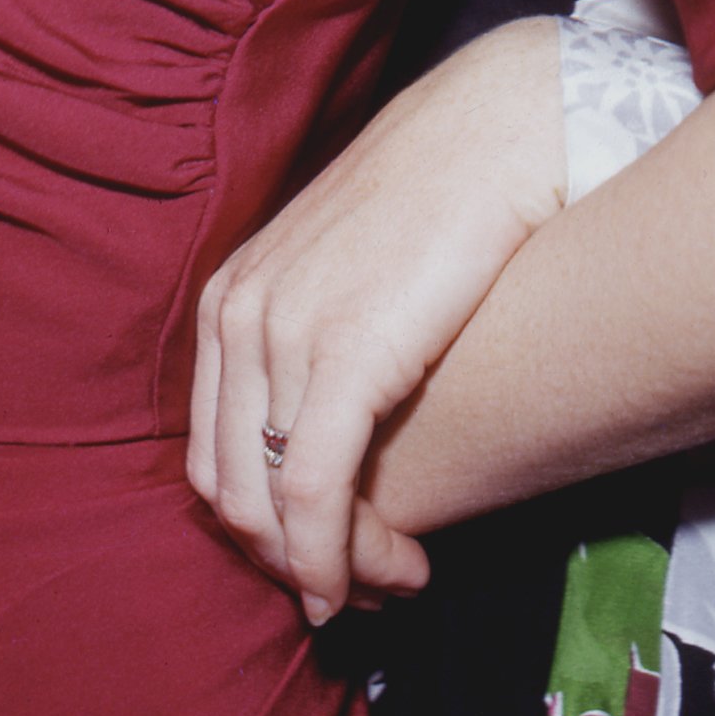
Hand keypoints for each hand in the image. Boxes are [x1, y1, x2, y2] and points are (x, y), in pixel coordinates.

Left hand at [188, 15, 568, 624]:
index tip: (329, 558)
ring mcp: (283, 335)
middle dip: (291, 562)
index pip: (212, 453)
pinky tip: (395, 572)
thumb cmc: (448, 195)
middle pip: (229, 490)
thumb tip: (342, 415)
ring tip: (393, 583)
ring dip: (332, 569)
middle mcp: (239, 316)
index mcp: (232, 297)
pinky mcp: (343, 356)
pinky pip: (314, 494)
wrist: (502, 124)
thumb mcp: (356, 267)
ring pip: (271, 506)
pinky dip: (342, 556)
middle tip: (363, 591)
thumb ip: (325, 332)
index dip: (263, 529)